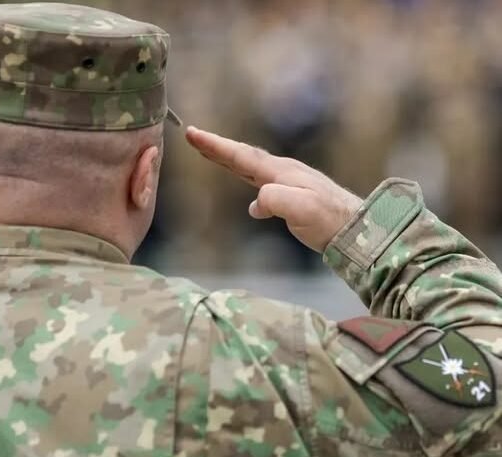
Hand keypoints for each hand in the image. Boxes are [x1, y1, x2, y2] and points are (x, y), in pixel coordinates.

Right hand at [185, 126, 361, 252]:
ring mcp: (290, 184)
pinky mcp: (296, 198)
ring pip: (253, 169)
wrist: (357, 229)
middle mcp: (284, 172)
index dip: (216, 146)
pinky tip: (253, 206)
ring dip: (232, 162)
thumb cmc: (329, 219)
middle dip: (218, 147)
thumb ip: (274, 199)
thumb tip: (255, 203)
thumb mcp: (300, 208)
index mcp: (281, 172)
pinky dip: (252, 187)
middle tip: (195, 136)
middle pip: (244, 156)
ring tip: (214, 155)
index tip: (194, 134)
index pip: (242, 155)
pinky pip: (265, 187)